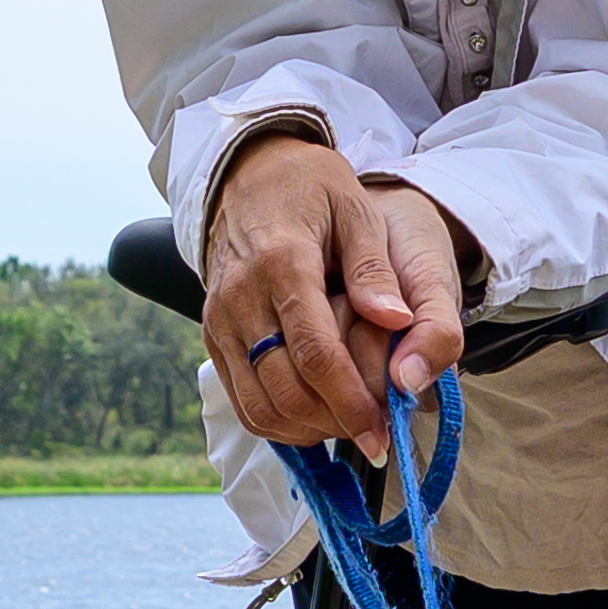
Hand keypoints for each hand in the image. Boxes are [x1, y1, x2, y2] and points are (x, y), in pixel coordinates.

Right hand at [203, 135, 470, 463]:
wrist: (247, 172)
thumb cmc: (310, 188)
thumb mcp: (355, 209)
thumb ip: (374, 269)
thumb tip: (396, 322)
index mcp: (282, 264)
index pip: (315, 354)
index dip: (351, 401)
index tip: (382, 433)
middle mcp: (241, 298)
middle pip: (285, 389)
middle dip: (334, 422)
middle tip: (374, 436)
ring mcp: (220, 320)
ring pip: (259, 404)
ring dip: (306, 428)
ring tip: (348, 429)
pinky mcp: (211, 334)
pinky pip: (241, 398)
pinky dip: (277, 421)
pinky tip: (314, 419)